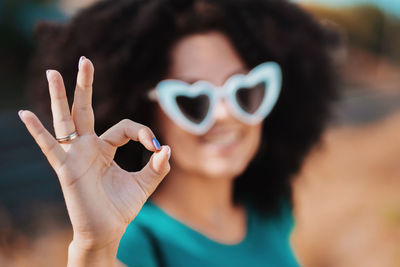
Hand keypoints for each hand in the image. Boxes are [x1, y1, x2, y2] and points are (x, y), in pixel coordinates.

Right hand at [19, 57, 169, 261]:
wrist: (107, 231)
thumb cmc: (121, 207)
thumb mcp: (145, 183)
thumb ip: (158, 166)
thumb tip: (166, 147)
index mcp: (106, 148)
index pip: (124, 126)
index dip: (142, 132)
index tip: (155, 146)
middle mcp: (88, 147)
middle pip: (84, 109)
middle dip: (84, 85)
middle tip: (85, 60)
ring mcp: (75, 156)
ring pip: (65, 121)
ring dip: (59, 97)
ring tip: (53, 72)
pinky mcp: (66, 169)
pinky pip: (50, 148)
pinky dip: (38, 132)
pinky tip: (25, 114)